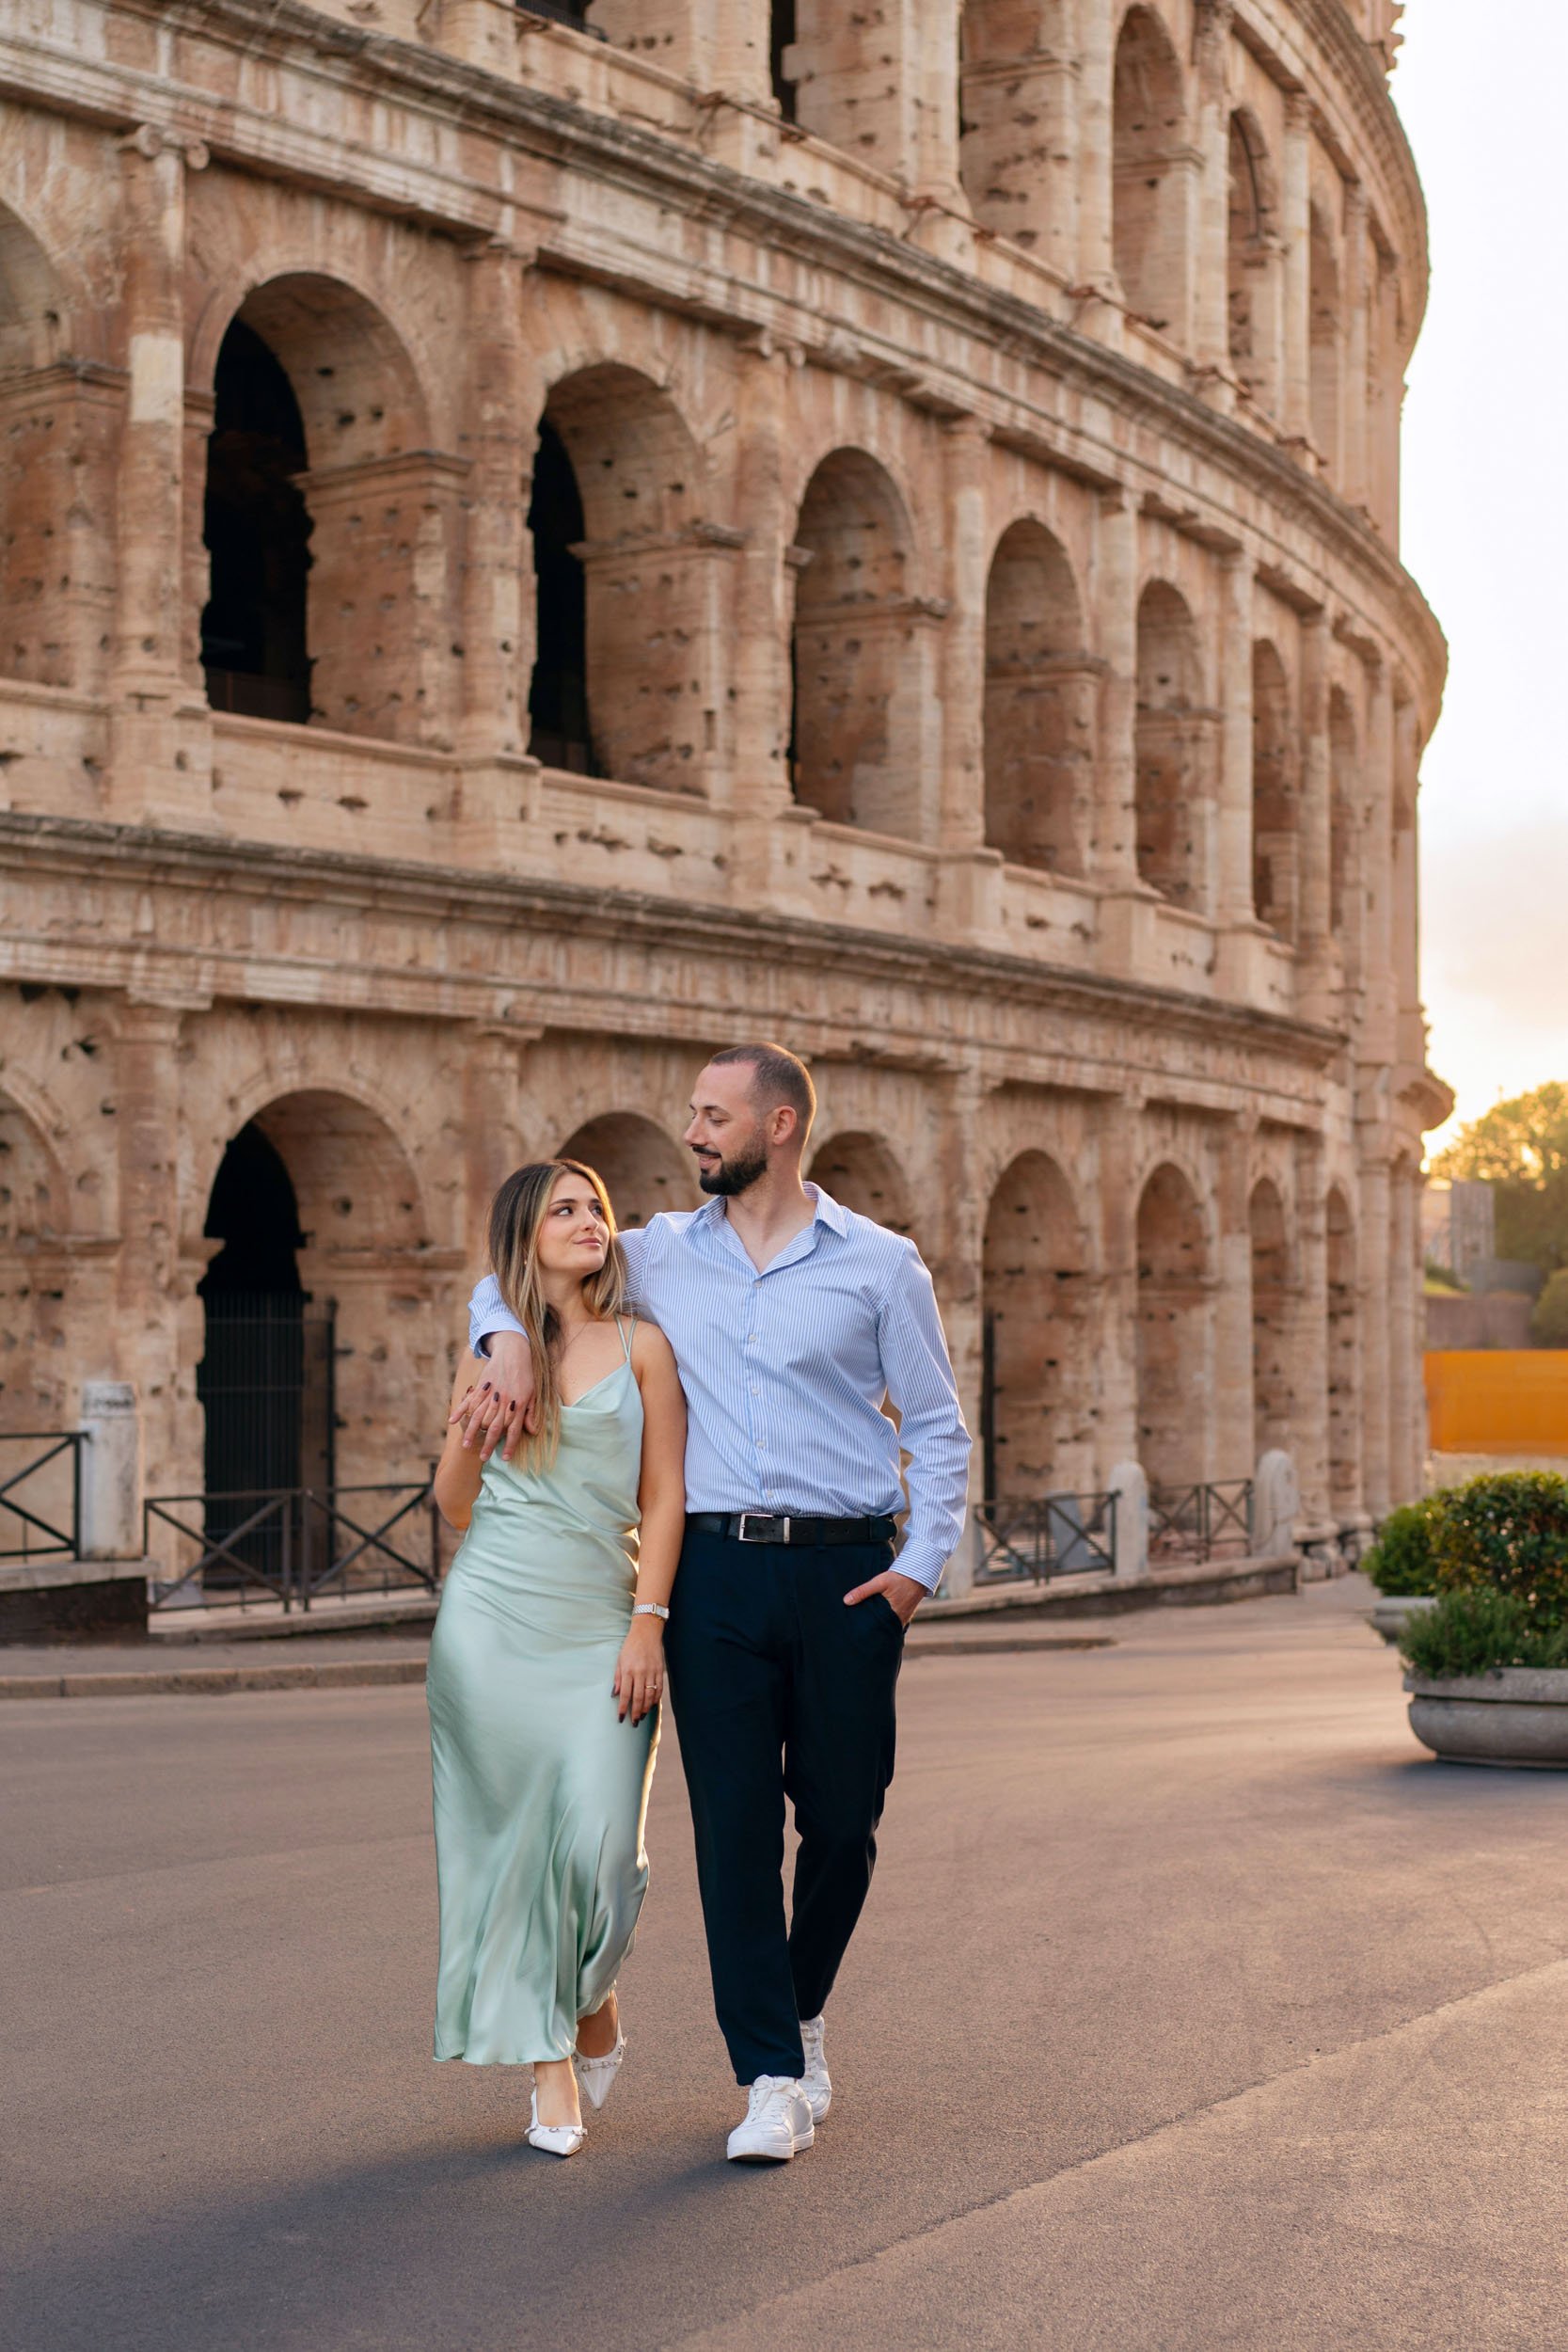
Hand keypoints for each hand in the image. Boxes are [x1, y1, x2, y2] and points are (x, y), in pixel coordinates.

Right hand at [448, 1331, 537, 1459]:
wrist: (513, 1352)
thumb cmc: (525, 1374)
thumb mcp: (533, 1394)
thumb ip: (531, 1413)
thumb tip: (533, 1431)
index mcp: (518, 1404)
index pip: (514, 1429)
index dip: (509, 1445)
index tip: (505, 1458)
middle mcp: (504, 1401)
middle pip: (495, 1427)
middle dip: (488, 1444)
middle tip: (482, 1458)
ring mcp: (491, 1394)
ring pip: (479, 1416)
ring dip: (472, 1431)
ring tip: (465, 1445)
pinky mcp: (481, 1386)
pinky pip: (469, 1401)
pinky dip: (460, 1410)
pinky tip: (452, 1421)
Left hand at [614, 1616, 665, 1724]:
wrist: (646, 1632)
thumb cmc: (630, 1646)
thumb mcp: (619, 1660)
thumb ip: (617, 1678)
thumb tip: (614, 1695)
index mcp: (628, 1670)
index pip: (624, 1694)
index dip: (623, 1708)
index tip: (621, 1718)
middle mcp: (640, 1672)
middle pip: (638, 1698)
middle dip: (636, 1712)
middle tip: (634, 1723)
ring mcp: (651, 1672)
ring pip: (650, 1695)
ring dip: (646, 1708)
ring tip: (642, 1716)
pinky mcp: (660, 1670)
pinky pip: (659, 1689)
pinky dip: (656, 1699)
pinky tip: (652, 1705)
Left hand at [843, 1567, 925, 1625]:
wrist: (918, 1573)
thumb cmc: (899, 1578)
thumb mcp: (879, 1582)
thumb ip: (863, 1591)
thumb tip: (846, 1601)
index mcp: (893, 1616)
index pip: (878, 1630)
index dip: (868, 1632)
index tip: (857, 1634)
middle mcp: (900, 1620)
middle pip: (883, 1629)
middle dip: (873, 1630)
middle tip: (860, 1632)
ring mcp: (905, 1618)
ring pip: (889, 1625)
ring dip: (881, 1625)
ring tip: (868, 1626)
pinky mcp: (906, 1613)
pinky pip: (895, 1621)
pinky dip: (888, 1620)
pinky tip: (880, 1618)